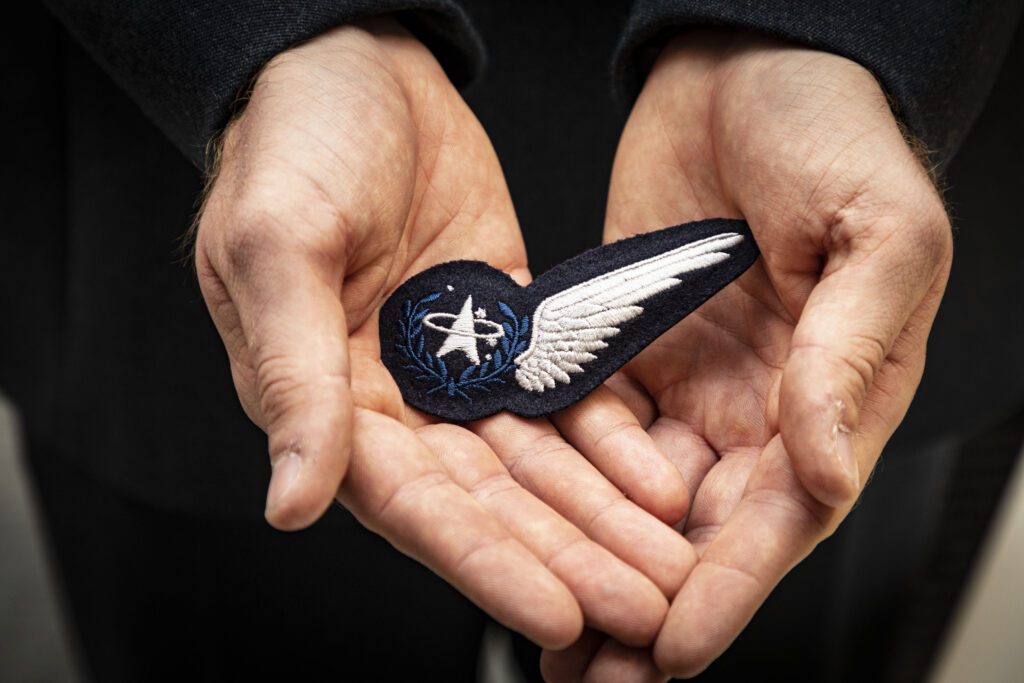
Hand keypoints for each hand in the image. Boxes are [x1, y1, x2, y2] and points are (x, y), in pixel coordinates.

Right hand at [195, 19, 691, 648]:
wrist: (354, 60)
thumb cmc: (292, 141)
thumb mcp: (277, 247)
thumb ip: (294, 375)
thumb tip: (291, 503)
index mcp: (330, 398)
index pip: (416, 503)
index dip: (486, 562)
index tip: (558, 613)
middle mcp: (398, 401)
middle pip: (492, 501)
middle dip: (567, 557)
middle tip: (643, 610)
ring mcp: (460, 366)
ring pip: (538, 462)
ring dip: (602, 518)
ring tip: (669, 567)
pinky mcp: (510, 326)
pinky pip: (565, 393)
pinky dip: (609, 438)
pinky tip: (660, 479)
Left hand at [542, 29, 951, 678]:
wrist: (746, 64)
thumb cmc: (832, 130)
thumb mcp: (877, 234)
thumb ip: (849, 354)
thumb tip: (820, 468)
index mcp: (831, 394)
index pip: (776, 515)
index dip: (728, 588)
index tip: (673, 649)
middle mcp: (757, 405)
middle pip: (699, 531)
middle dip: (649, 604)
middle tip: (595, 675)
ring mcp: (688, 380)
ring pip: (636, 497)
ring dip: (595, 562)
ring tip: (552, 631)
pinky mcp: (624, 345)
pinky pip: (588, 427)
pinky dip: (560, 482)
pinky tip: (523, 525)